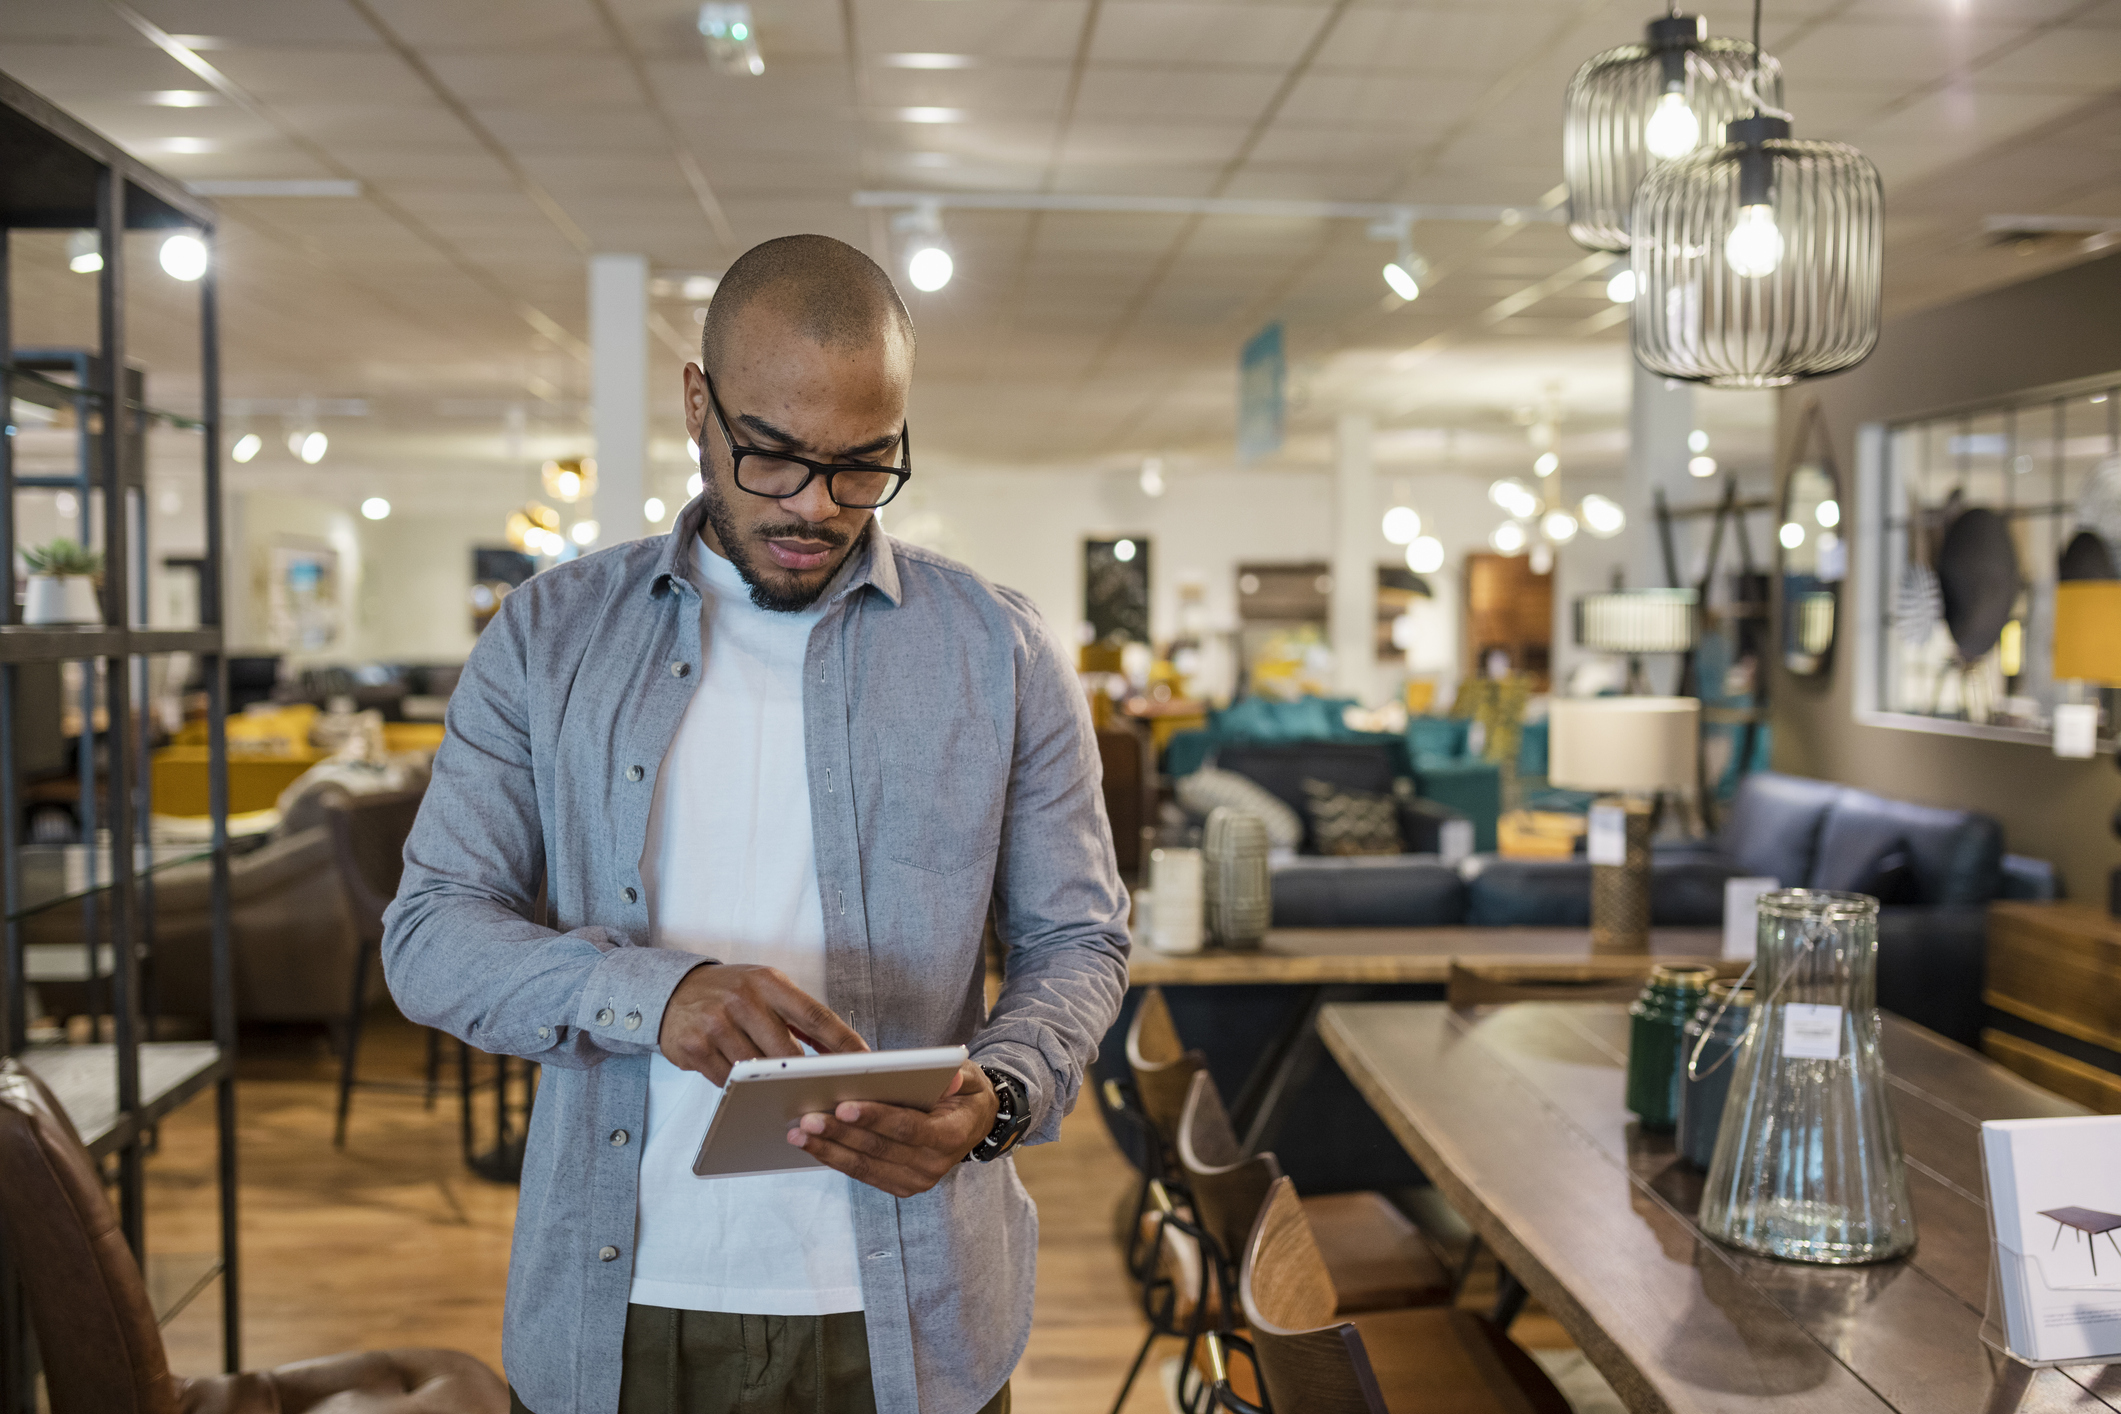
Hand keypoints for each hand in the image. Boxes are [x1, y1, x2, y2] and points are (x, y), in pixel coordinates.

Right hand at [658, 964, 865, 1084]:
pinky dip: (741, 1088)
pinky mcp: (695, 1048)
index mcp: (768, 983)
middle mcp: (742, 999)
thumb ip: (800, 1016)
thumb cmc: (731, 992)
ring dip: (772, 1085)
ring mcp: (716, 1024)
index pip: (816, 1015)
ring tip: (786, 1093)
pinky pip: (728, 1082)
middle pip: (788, 1051)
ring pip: (758, 1071)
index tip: (866, 1061)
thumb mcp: (766, 989)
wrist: (674, 990)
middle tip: (826, 1092)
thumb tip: (841, 1048)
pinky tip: (745, 1086)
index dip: (844, 1041)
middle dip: (807, 1075)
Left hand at [787, 1061, 998, 1197]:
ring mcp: (916, 1181)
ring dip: (829, 1150)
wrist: (973, 1125)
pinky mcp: (900, 1187)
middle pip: (879, 1150)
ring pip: (865, 1166)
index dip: (875, 1118)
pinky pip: (863, 1174)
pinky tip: (813, 1145)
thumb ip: (957, 1076)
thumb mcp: (967, 1078)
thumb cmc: (963, 1095)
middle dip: (840, 1134)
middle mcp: (933, 1166)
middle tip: (807, 1119)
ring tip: (799, 1134)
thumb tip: (948, 1078)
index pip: (908, 1128)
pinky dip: (836, 1159)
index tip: (843, 1107)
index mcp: (951, 1136)